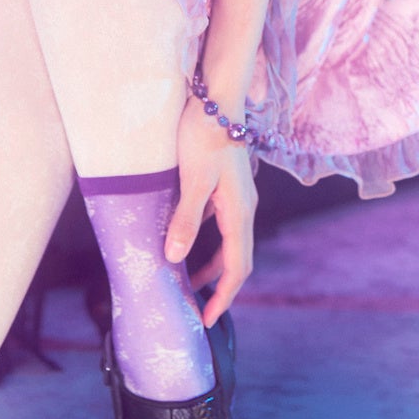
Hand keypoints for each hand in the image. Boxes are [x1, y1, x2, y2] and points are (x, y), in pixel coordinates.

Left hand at [165, 94, 256, 325]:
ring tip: (189, 284)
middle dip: (219, 287)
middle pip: (236, 259)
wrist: (216, 98)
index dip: (224, 296)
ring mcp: (236, 197)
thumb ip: (185, 220)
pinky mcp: (225, 186)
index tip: (209, 320)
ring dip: (212, 266)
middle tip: (199, 310)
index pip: (237, 266)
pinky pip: (219, 225)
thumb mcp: (192, 180)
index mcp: (239, 212)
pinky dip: (206, 243)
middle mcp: (243, 208)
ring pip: (228, 242)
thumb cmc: (204, 136)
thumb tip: (175, 259)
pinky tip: (186, 242)